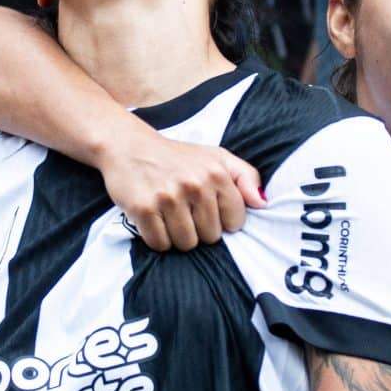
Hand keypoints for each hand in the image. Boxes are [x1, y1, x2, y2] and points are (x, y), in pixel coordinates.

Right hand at [102, 127, 264, 249]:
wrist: (128, 146)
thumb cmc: (176, 157)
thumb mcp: (216, 157)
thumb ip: (245, 177)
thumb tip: (262, 203)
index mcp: (216, 173)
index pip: (235, 222)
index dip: (222, 221)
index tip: (207, 210)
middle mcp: (195, 185)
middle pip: (210, 237)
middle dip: (198, 229)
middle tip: (183, 210)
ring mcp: (168, 197)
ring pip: (186, 244)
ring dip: (177, 236)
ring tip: (169, 216)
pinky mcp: (143, 209)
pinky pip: (160, 244)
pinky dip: (157, 239)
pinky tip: (153, 220)